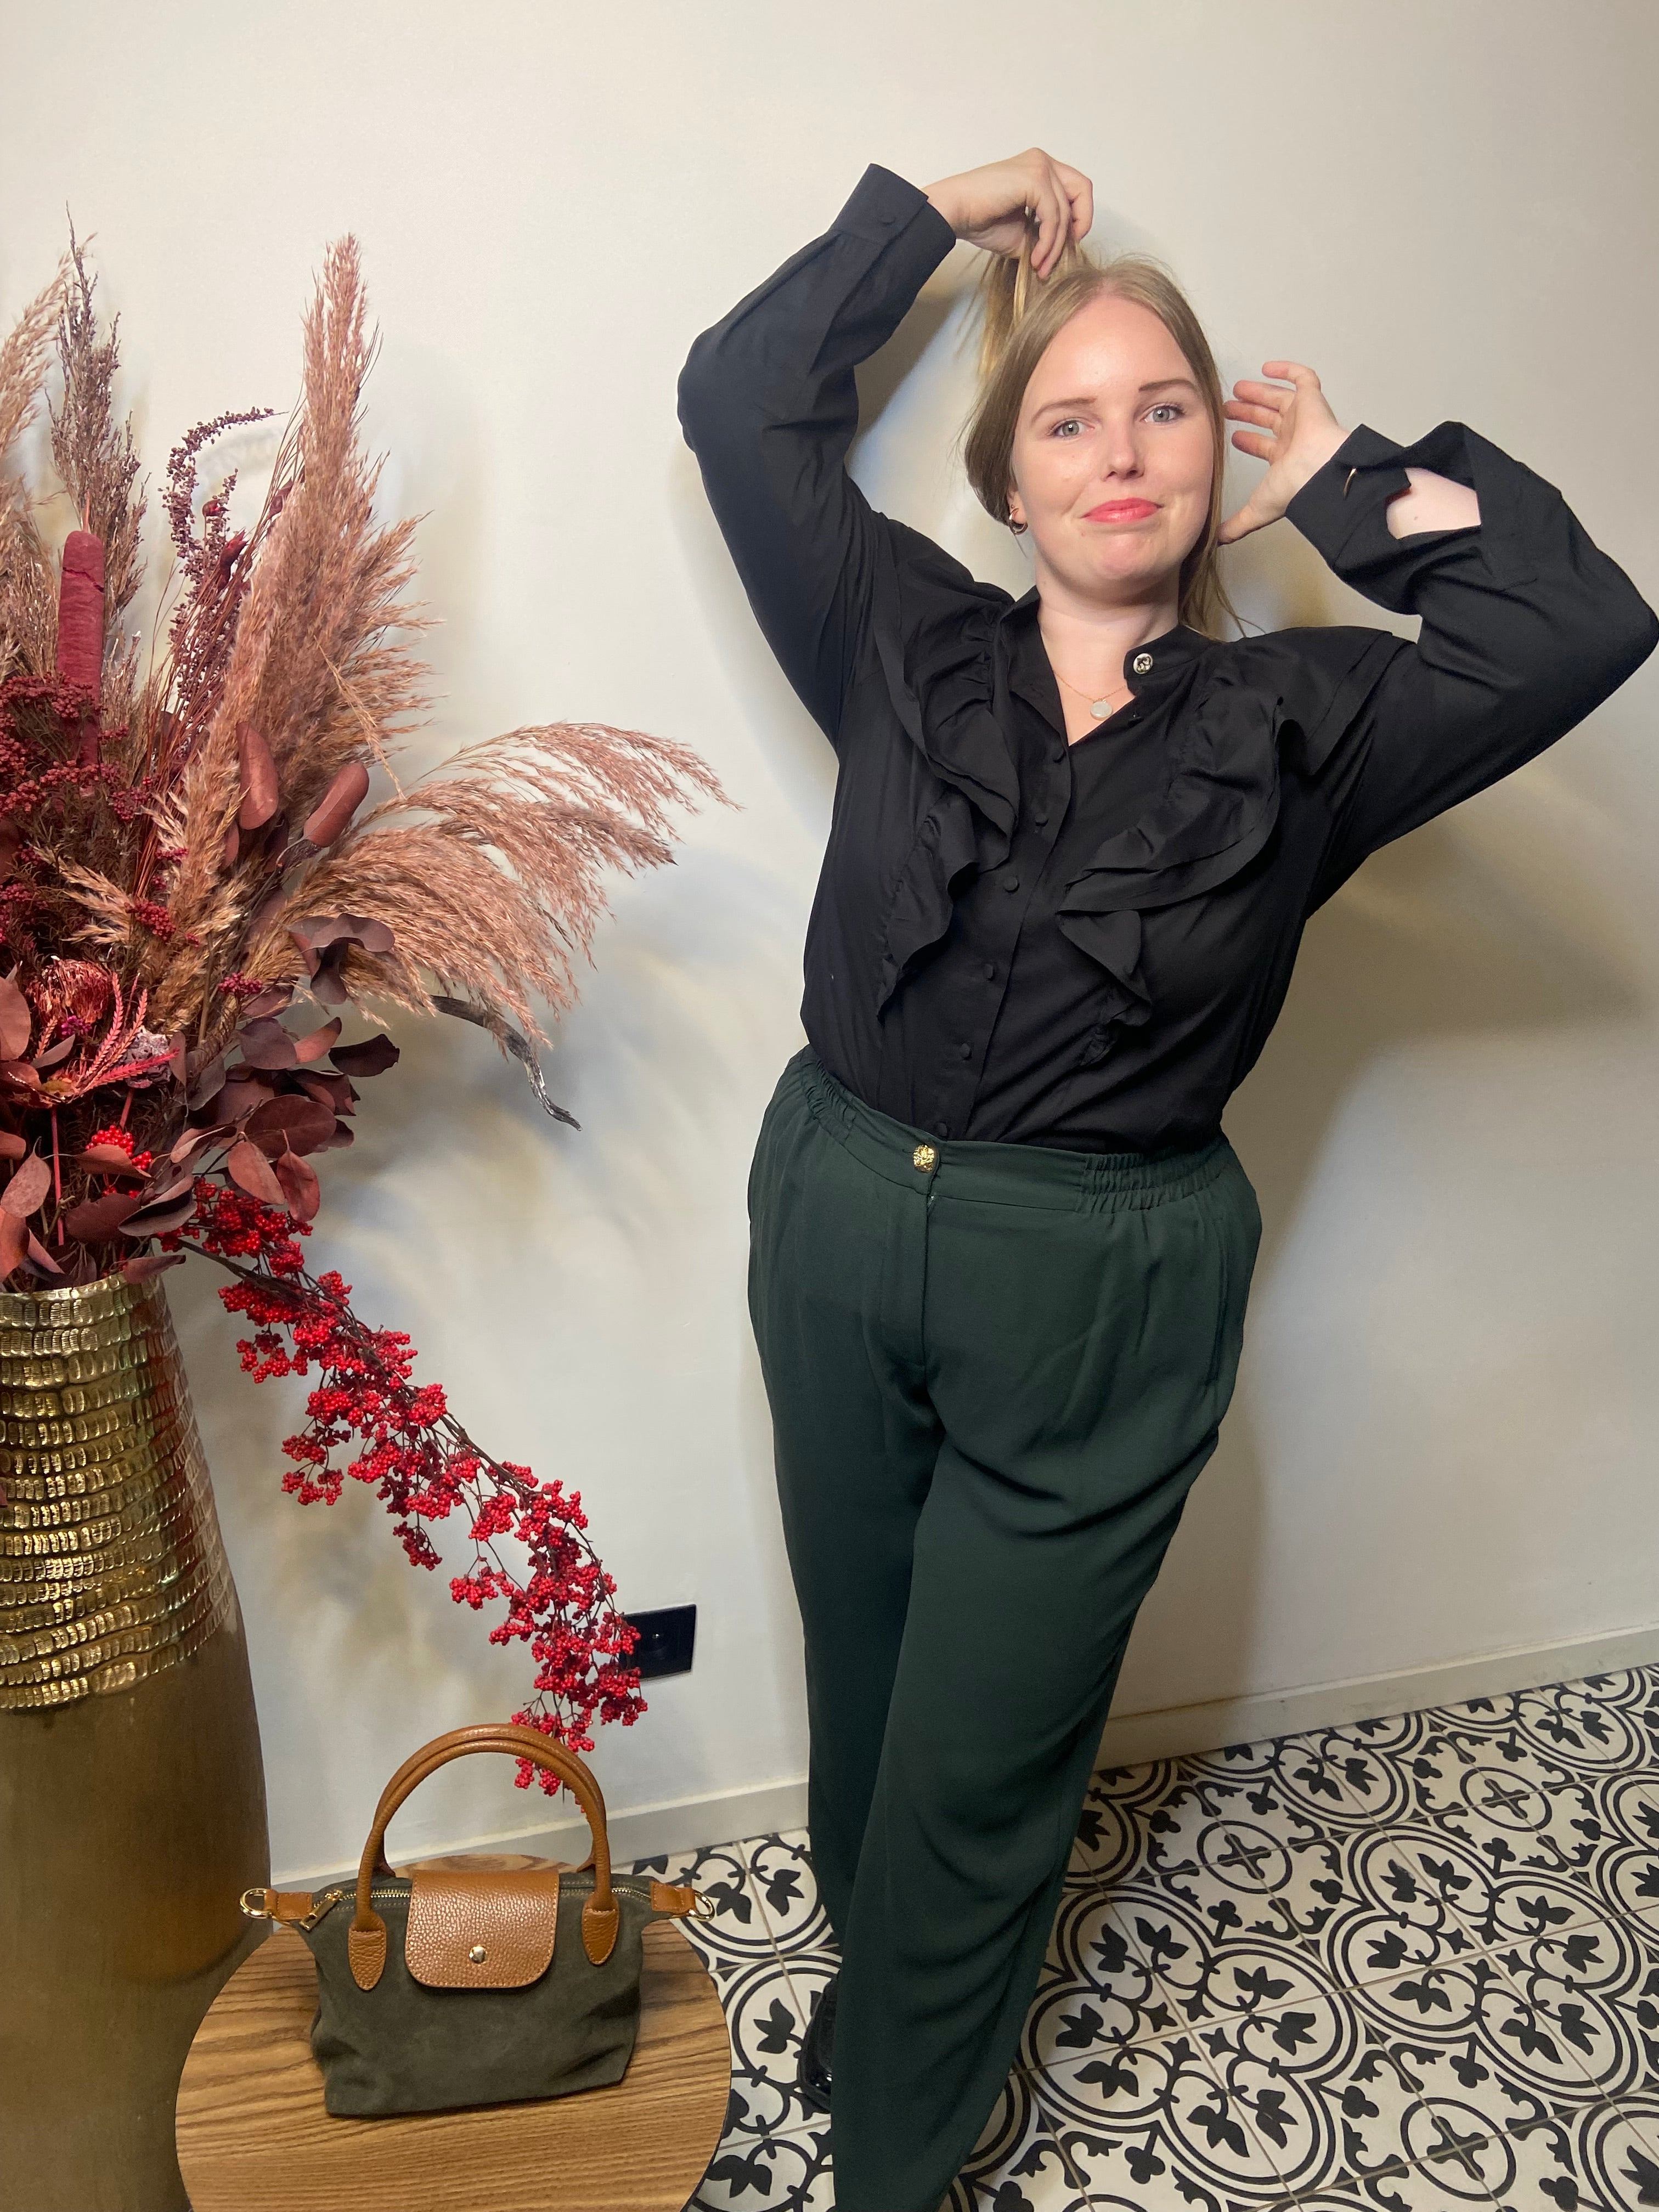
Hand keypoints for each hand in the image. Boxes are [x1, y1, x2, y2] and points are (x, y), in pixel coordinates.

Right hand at [923, 151, 1092, 279]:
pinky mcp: (1034, 178)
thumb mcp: (1023, 232)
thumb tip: (1064, 252)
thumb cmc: (981, 220)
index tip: (1065, 245)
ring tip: (1040, 267)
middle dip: (1078, 227)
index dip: (1078, 218)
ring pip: (1065, 211)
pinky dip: (1048, 242)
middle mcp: (1042, 161)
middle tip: (1060, 255)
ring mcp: (1039, 166)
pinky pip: (1053, 216)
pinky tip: (1035, 259)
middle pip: (1083, 191)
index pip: (1077, 189)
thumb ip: (1046, 234)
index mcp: (1040, 168)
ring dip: (1055, 246)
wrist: (954, 213)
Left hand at [1217, 363, 1350, 543]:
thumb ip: (1237, 524)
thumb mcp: (1257, 509)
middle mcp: (1295, 438)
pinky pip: (1303, 378)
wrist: (1319, 472)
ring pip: (1280, 399)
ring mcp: (1304, 418)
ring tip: (1238, 388)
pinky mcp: (1312, 400)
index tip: (1232, 436)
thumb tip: (1217, 541)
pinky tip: (1268, 367)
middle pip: (1269, 420)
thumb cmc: (1295, 489)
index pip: (1265, 447)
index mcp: (1286, 460)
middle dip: (1248, 413)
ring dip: (1259, 393)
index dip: (1248, 442)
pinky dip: (1288, 369)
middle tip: (1228, 407)